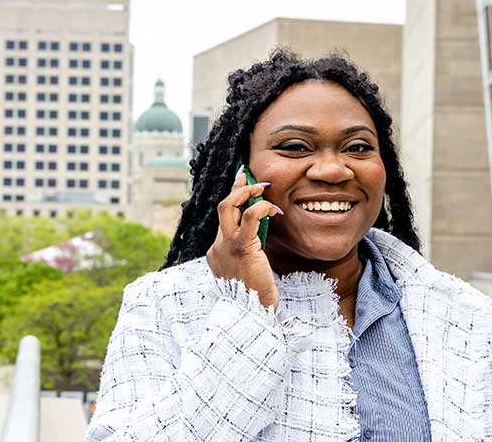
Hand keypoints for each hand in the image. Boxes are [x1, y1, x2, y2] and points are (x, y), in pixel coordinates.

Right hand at [206, 167, 282, 308]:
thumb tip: (260, 242)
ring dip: (244, 192)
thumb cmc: (253, 300)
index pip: (225, 222)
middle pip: (222, 209)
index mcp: (218, 254)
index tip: (243, 190)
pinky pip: (251, 217)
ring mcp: (226, 247)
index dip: (235, 205)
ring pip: (227, 207)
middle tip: (247, 176)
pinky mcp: (242, 248)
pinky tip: (274, 209)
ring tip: (260, 185)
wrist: (250, 315)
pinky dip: (262, 207)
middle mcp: (218, 248)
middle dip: (235, 189)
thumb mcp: (248, 275)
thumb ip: (249, 257)